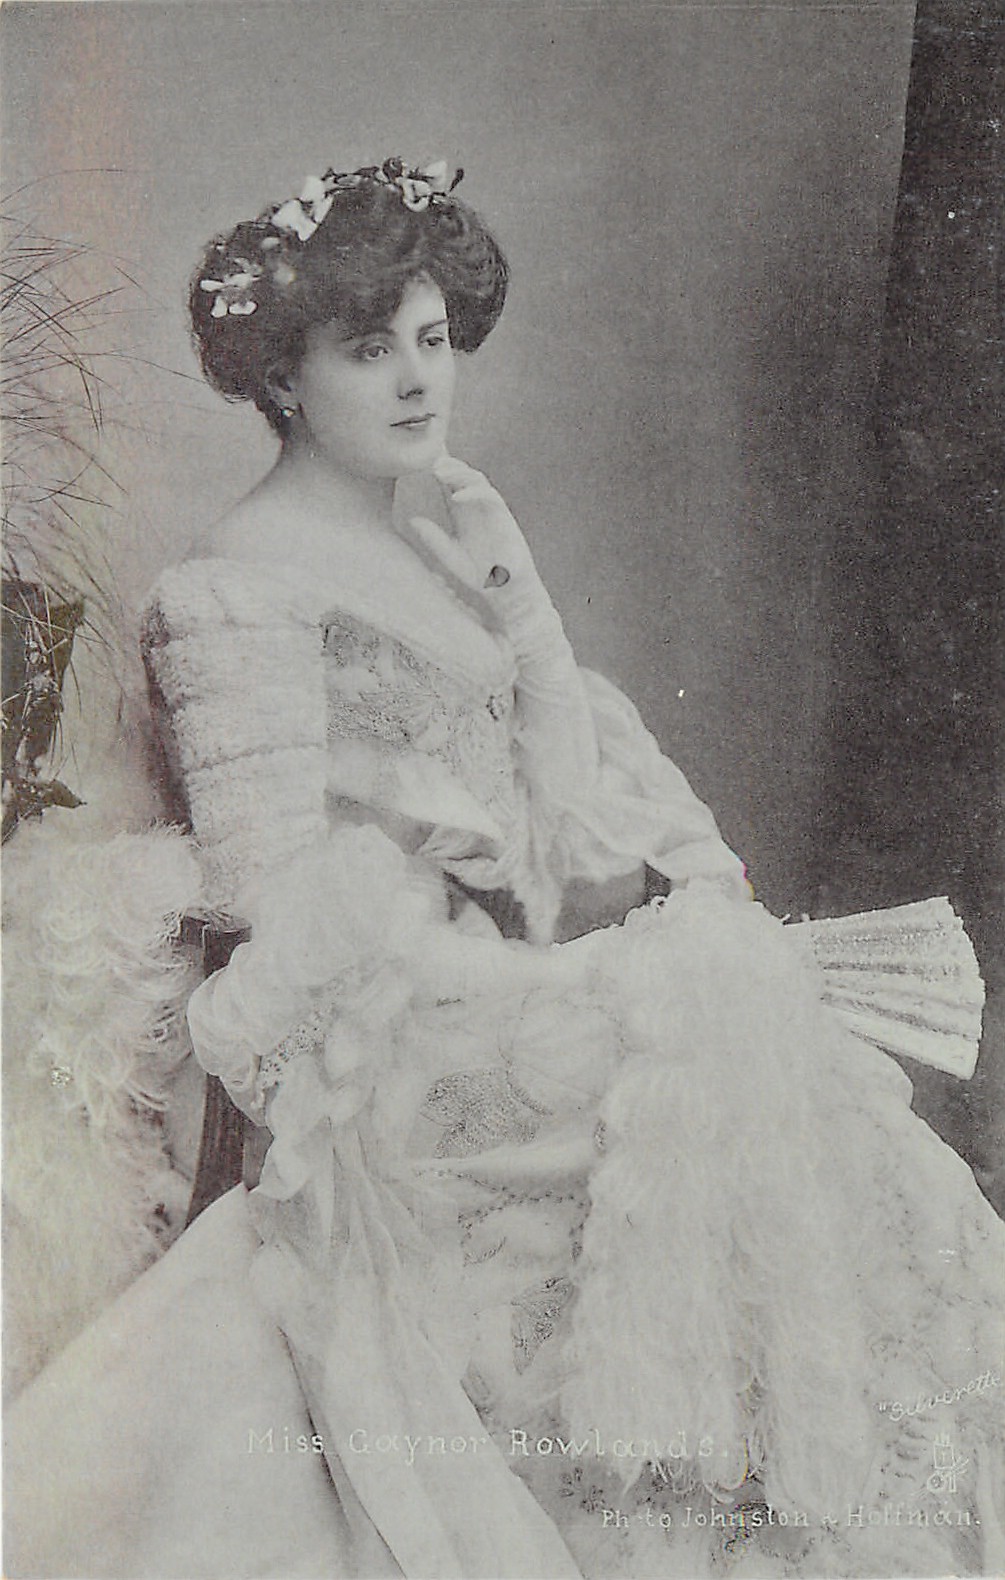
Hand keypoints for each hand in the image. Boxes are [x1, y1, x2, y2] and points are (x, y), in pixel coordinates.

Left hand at [431, 454, 539, 590]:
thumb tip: (413, 521)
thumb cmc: (479, 574)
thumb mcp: (450, 556)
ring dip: (459, 473)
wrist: (504, 591)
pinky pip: (490, 497)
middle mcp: (476, 508)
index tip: (418, 459)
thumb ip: (434, 539)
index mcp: (461, 514)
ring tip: (439, 472)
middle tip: (429, 460)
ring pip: (477, 479)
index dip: (437, 470)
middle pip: (463, 475)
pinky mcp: (504, 518)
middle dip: (447, 464)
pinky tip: (456, 497)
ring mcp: (491, 510)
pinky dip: (473, 493)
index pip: (449, 484)